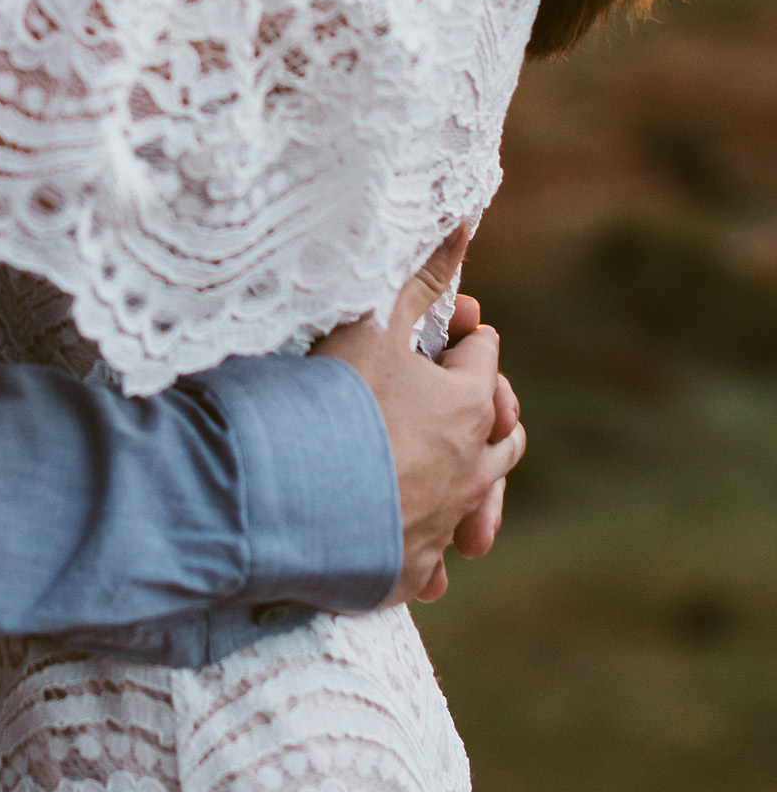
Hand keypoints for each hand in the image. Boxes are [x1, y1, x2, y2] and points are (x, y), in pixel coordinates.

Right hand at [314, 230, 525, 606]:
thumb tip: (465, 221)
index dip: (463, 332)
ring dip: (469, 489)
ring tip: (450, 483)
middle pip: (503, 435)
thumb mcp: (372, 323)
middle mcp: (470, 468)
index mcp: (470, 405)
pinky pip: (434, 562)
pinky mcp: (408, 570)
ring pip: (478, 505)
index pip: (485, 355)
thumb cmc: (332, 399)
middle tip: (464, 401)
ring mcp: (442, 524)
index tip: (444, 321)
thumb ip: (419, 276)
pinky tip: (411, 541)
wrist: (289, 494)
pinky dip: (430, 549)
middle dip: (490, 414)